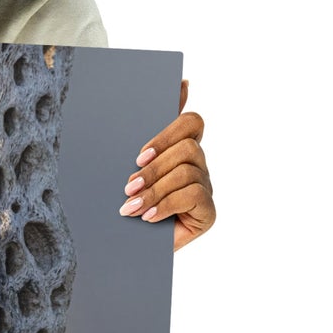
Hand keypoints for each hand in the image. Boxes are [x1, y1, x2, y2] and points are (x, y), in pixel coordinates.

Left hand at [119, 79, 214, 250]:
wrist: (124, 246)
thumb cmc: (124, 201)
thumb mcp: (124, 167)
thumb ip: (139, 133)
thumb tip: (173, 86)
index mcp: (179, 147)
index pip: (190, 122)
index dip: (168, 132)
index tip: (139, 154)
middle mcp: (197, 164)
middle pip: (187, 147)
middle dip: (154, 168)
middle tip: (128, 186)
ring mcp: (205, 187)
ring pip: (187, 172)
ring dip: (154, 190)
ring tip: (130, 207)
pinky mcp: (208, 212)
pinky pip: (193, 195)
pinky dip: (166, 205)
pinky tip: (148, 217)